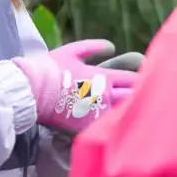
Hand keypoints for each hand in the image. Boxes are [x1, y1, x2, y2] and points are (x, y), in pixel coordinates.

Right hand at [15, 40, 139, 133]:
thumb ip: (94, 48)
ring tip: (132, 113)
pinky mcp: (86, 128)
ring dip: (125, 112)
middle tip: (145, 98)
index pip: (133, 80)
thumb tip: (112, 47)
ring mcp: (96, 114)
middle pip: (132, 98)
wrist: (31, 91)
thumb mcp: (72, 51)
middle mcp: (104, 97)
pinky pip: (104, 128)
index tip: (146, 81)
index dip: (141, 80)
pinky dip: (109, 125)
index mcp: (104, 78)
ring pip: (121, 115)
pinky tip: (113, 126)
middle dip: (138, 97)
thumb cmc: (50, 69)